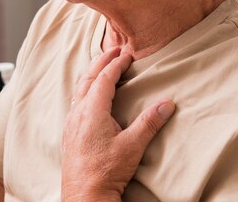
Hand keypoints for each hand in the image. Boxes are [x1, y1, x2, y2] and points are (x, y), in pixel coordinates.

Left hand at [61, 47, 174, 200]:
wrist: (84, 194)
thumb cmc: (106, 171)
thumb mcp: (132, 146)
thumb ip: (149, 123)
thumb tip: (167, 104)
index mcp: (92, 111)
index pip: (104, 79)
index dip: (116, 64)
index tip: (126, 54)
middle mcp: (78, 113)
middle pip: (88, 78)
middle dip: (101, 61)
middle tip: (113, 50)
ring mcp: (71, 122)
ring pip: (79, 89)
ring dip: (91, 74)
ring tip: (101, 66)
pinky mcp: (70, 132)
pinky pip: (76, 101)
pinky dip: (85, 89)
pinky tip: (89, 96)